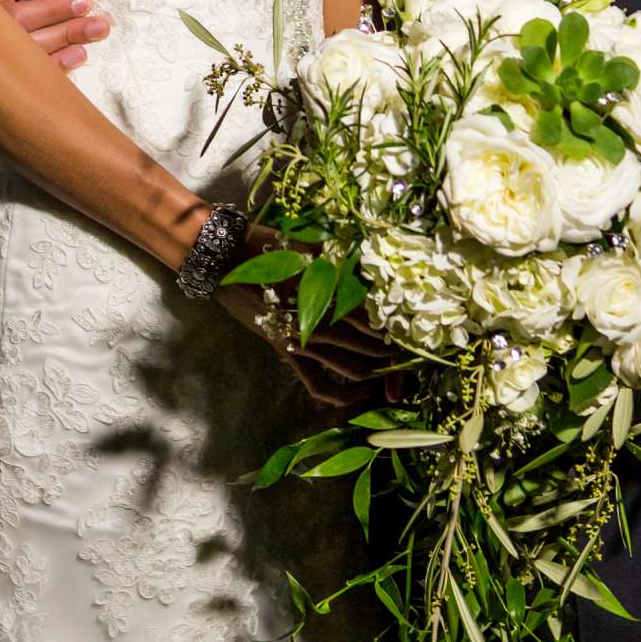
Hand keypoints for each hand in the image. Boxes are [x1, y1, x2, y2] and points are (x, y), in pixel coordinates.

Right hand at [0, 0, 109, 71]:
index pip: (20, 17)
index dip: (52, 11)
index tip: (83, 3)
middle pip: (31, 42)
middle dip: (68, 33)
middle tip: (101, 26)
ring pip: (35, 59)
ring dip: (68, 47)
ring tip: (97, 34)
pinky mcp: (7, 68)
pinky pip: (34, 75)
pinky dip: (57, 68)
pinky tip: (78, 57)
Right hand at [218, 222, 395, 410]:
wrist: (226, 260)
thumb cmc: (270, 246)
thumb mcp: (313, 246)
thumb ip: (345, 261)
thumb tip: (379, 269)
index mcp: (328, 295)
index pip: (375, 318)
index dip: (398, 324)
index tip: (414, 324)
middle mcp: (319, 325)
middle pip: (370, 346)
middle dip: (394, 350)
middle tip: (412, 348)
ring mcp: (303, 343)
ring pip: (352, 369)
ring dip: (377, 370)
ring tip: (394, 366)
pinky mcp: (288, 353)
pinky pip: (319, 385)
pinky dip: (343, 395)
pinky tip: (361, 394)